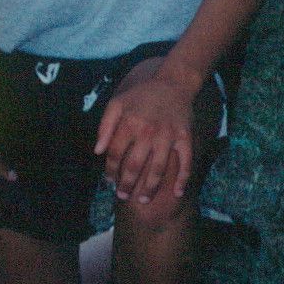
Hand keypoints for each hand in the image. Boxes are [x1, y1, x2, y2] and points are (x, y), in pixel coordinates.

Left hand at [93, 58, 197, 204]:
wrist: (173, 84)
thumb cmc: (141, 96)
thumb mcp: (117, 104)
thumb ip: (105, 126)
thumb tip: (98, 151)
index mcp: (129, 124)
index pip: (115, 153)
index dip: (110, 169)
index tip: (109, 180)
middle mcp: (148, 132)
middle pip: (134, 165)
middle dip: (127, 184)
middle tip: (122, 196)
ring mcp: (168, 136)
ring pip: (158, 169)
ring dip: (150, 187)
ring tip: (143, 200)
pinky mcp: (185, 138)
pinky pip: (186, 162)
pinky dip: (183, 179)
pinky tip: (177, 193)